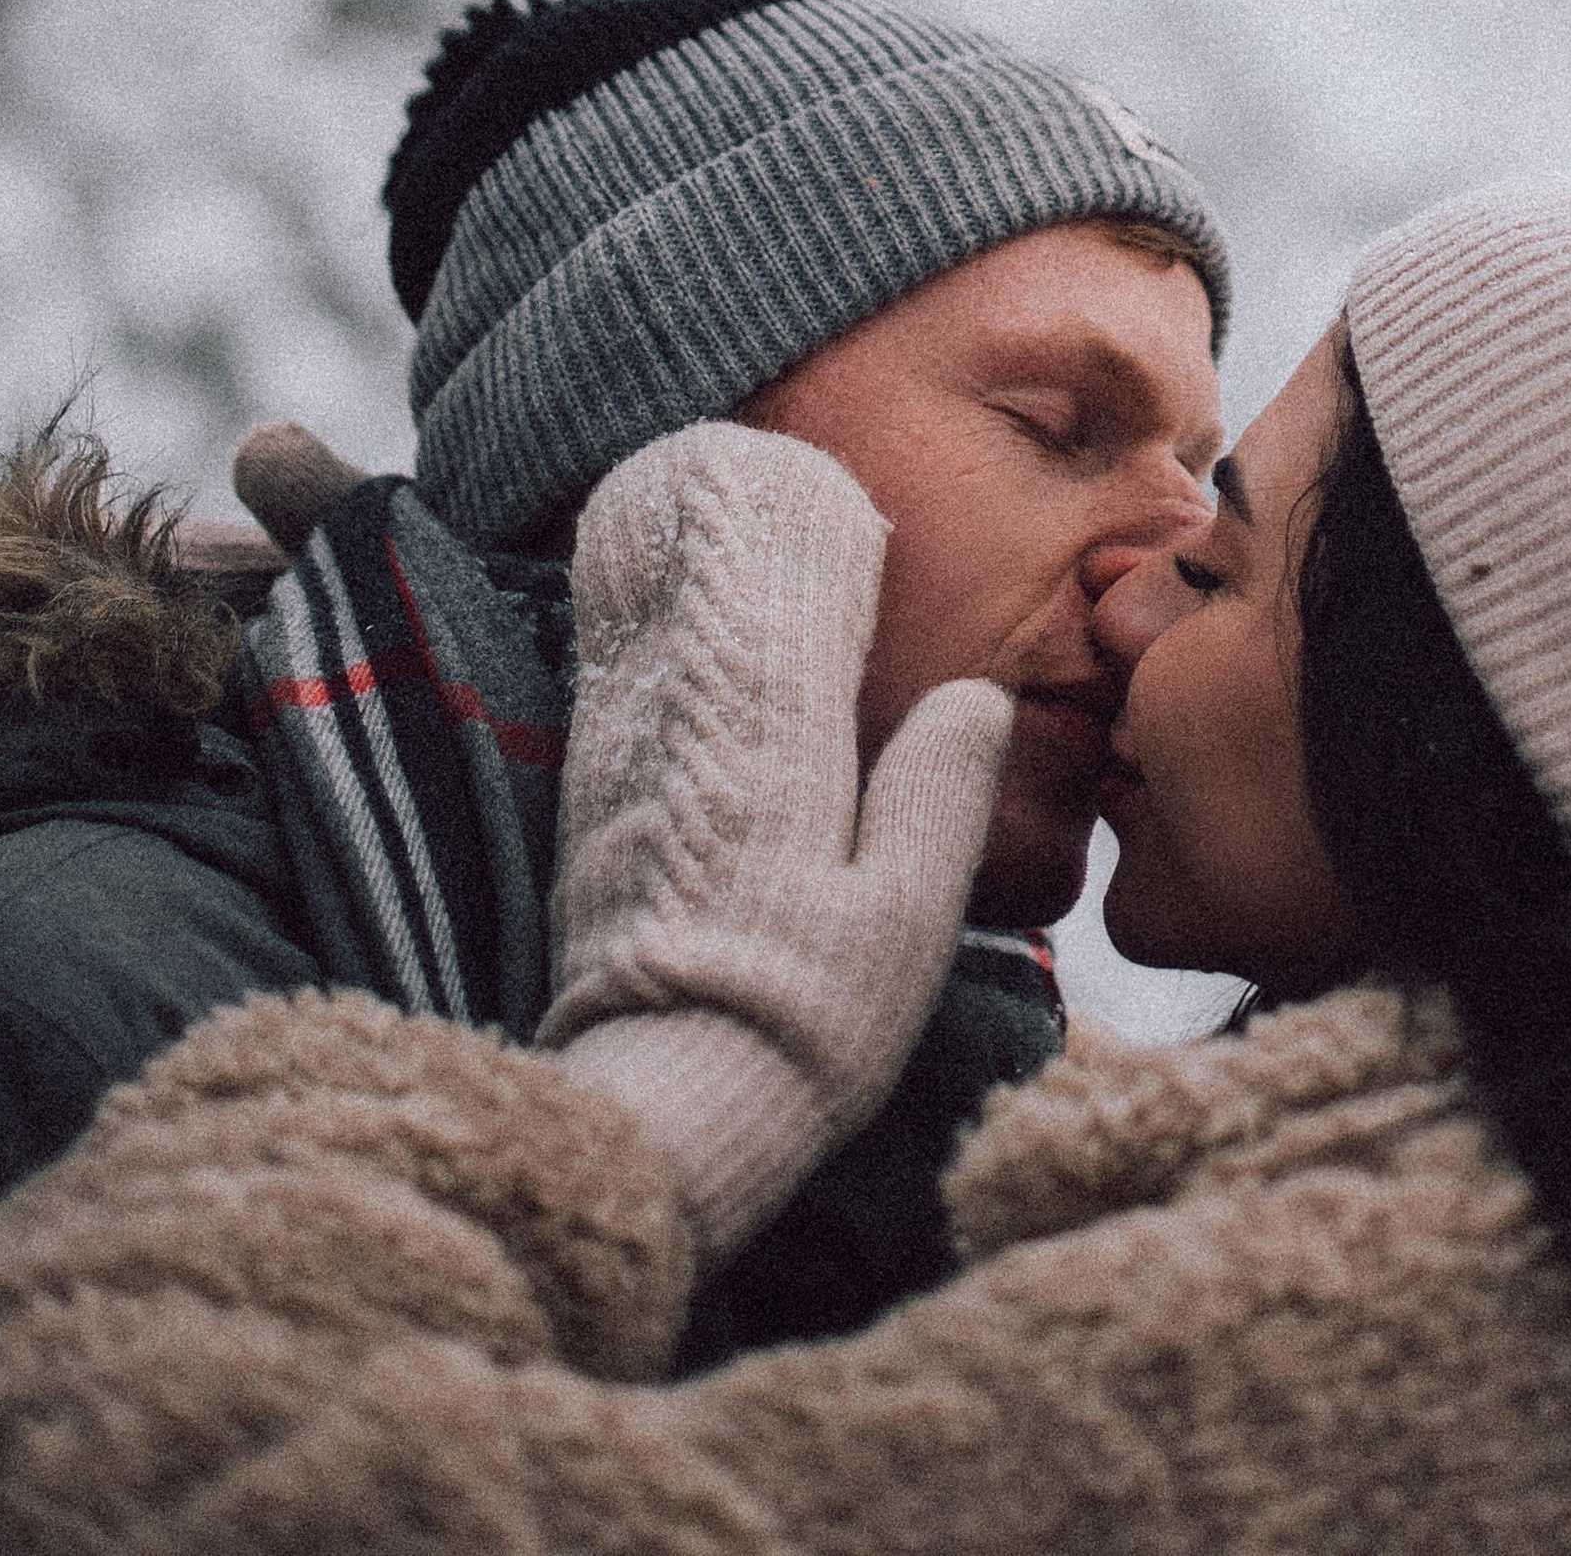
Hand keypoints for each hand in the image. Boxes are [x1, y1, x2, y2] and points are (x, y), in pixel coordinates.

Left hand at [536, 422, 1010, 1266]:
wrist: (664, 1101)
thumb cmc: (806, 1015)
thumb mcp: (909, 915)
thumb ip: (939, 793)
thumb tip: (977, 694)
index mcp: (786, 747)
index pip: (797, 603)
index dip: (815, 538)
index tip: (840, 496)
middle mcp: (697, 733)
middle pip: (714, 594)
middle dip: (734, 533)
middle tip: (751, 469)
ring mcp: (633, 764)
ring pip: (660, 633)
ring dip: (686, 578)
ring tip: (706, 519)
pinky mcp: (593, 807)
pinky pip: (625, 686)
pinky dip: (649, 640)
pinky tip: (669, 631)